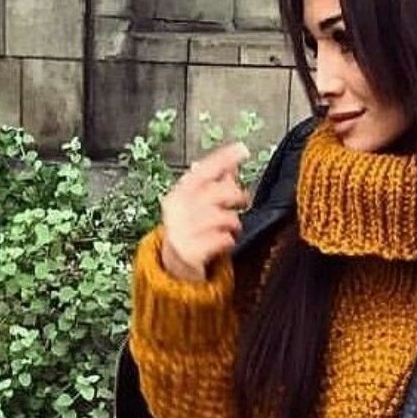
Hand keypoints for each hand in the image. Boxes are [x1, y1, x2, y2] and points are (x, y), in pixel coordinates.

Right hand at [159, 140, 251, 281]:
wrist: (174, 267)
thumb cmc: (191, 231)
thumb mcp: (198, 205)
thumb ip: (215, 184)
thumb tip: (231, 164)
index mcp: (179, 193)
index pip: (204, 170)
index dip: (223, 159)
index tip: (242, 150)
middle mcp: (178, 210)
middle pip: (217, 192)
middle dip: (235, 196)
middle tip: (242, 201)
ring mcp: (182, 231)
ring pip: (222, 217)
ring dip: (233, 222)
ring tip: (232, 227)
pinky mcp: (191, 251)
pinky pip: (221, 239)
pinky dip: (228, 240)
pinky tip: (226, 241)